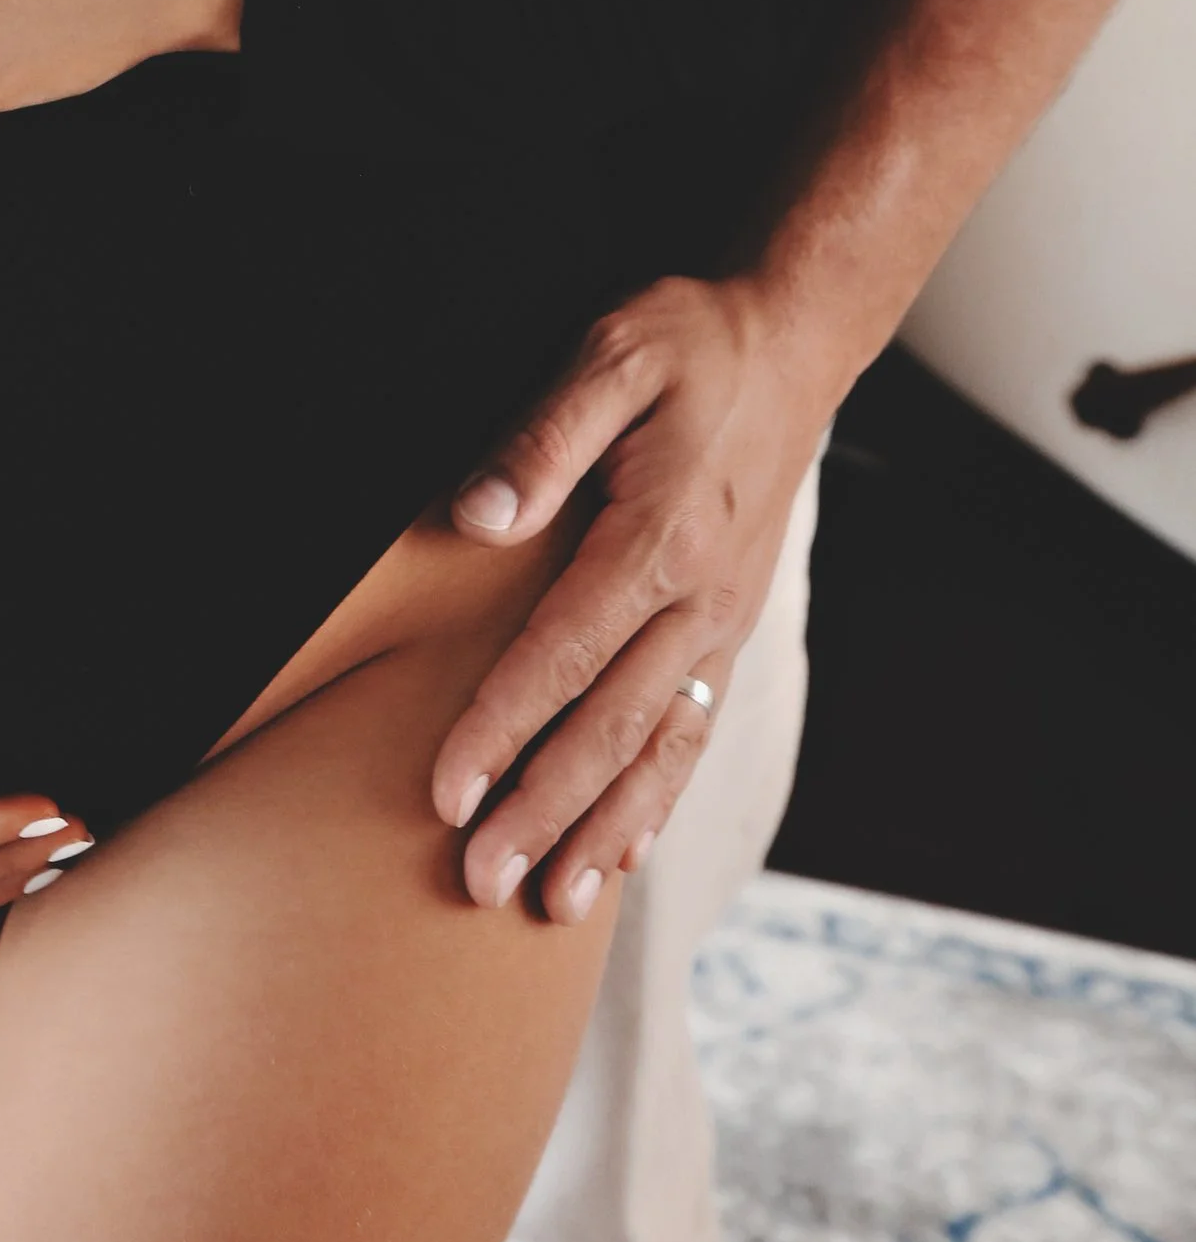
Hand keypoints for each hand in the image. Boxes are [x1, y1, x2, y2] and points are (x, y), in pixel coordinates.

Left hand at [428, 273, 841, 922]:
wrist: (793, 343)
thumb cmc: (689, 341)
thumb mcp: (612, 353)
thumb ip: (543, 437)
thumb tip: (476, 517)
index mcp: (662, 535)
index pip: (564, 652)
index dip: (502, 727)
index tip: (448, 793)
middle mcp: (702, 597)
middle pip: (611, 725)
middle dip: (544, 810)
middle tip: (481, 882)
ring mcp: (725, 620)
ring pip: (660, 748)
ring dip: (603, 828)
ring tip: (551, 901)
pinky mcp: (733, 627)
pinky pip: (694, 730)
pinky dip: (658, 799)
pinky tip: (621, 851)